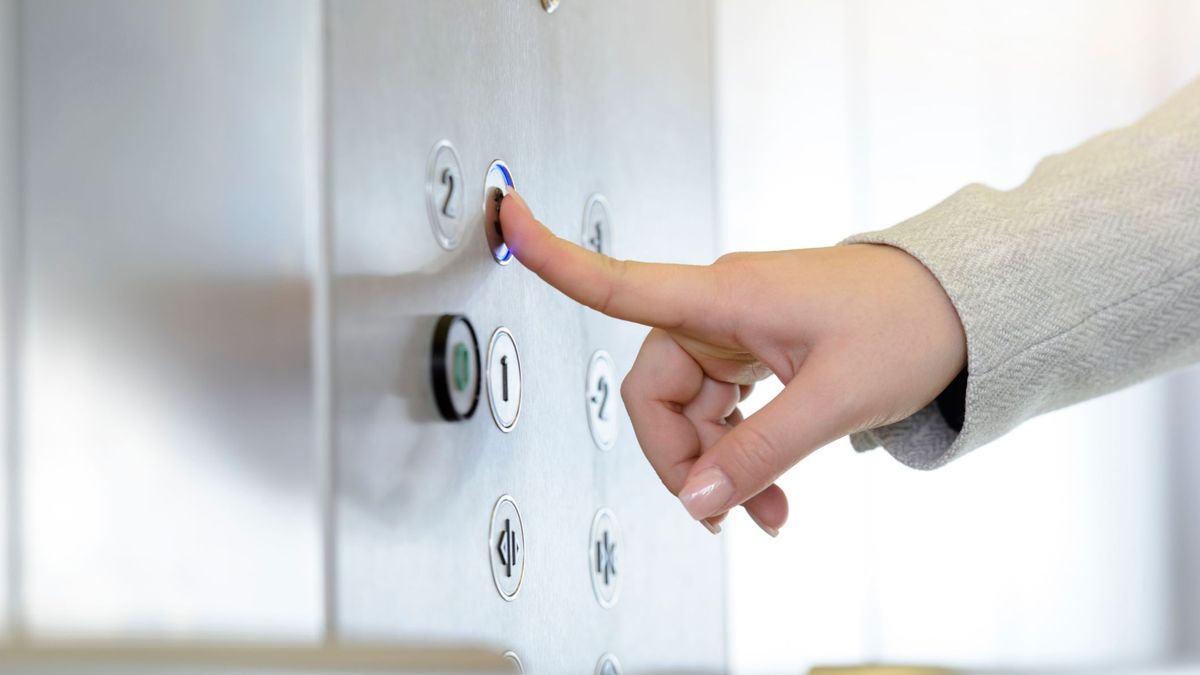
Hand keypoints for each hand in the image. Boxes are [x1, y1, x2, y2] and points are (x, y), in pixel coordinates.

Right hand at [499, 191, 965, 535]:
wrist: (961, 308)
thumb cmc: (909, 324)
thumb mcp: (832, 400)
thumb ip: (758, 454)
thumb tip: (697, 501)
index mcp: (726, 296)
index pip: (620, 281)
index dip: (555, 257)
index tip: (507, 223)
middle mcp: (720, 309)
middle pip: (654, 389)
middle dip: (681, 456)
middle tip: (719, 510)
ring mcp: (737, 331)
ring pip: (689, 409)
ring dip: (716, 466)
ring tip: (764, 513)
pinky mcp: (756, 350)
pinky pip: (722, 409)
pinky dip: (737, 452)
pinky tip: (768, 491)